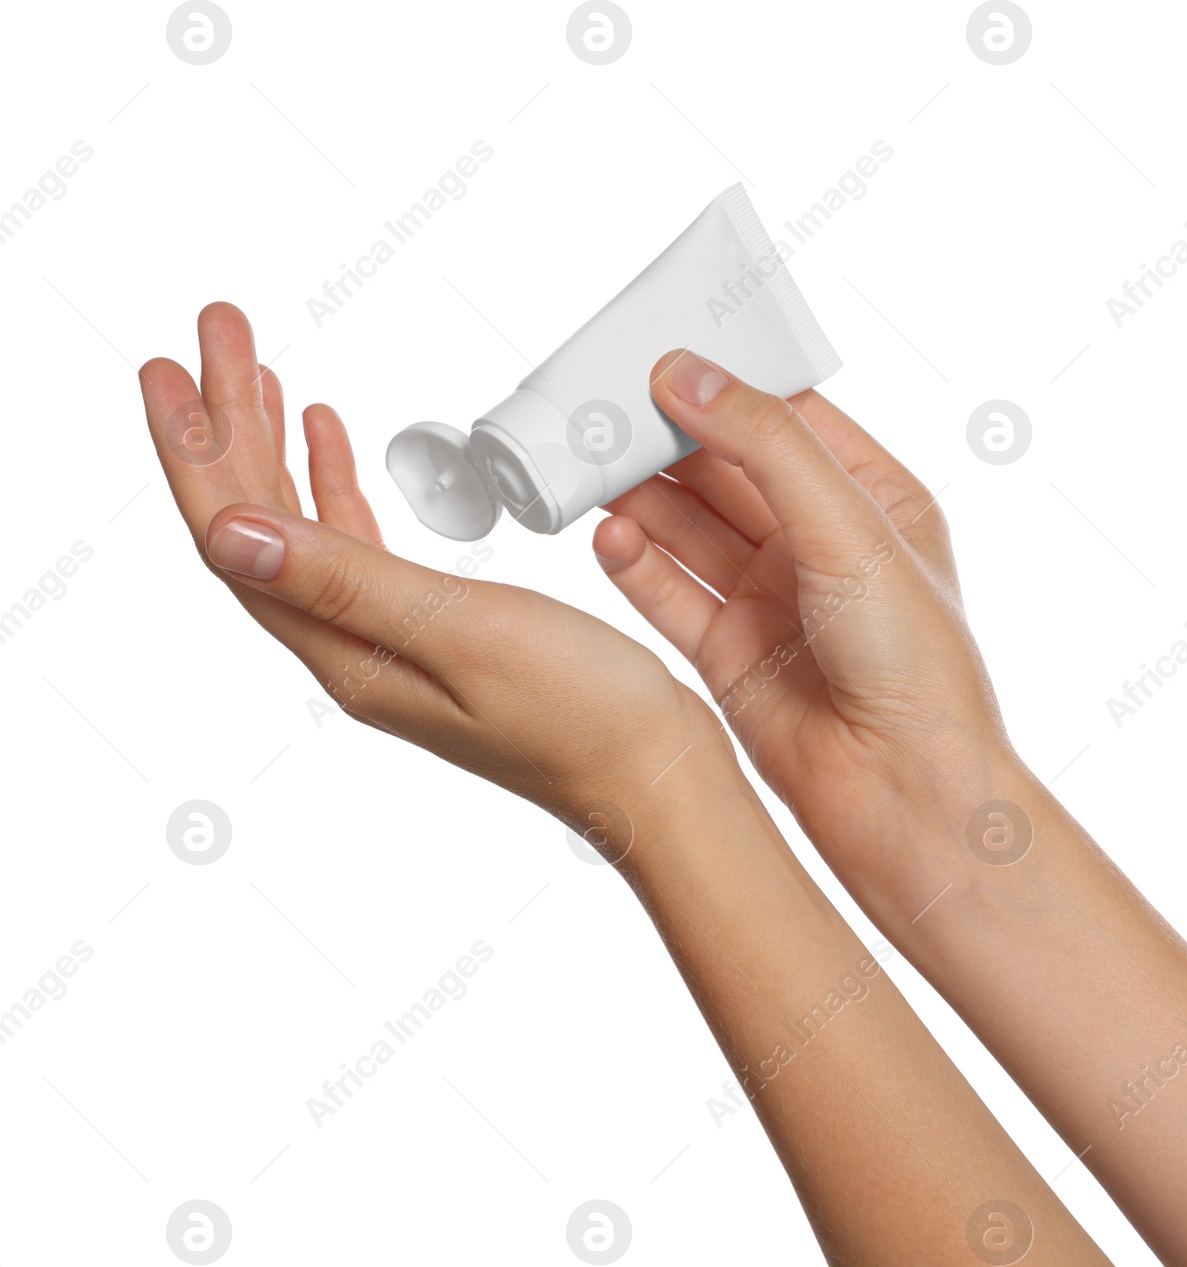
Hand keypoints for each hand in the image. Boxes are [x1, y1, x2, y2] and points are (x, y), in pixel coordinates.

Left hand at [139, 305, 719, 825]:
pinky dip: (335, 482)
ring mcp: (390, 639)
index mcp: (346, 650)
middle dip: (230, 419)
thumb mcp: (463, 632)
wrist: (653, 774)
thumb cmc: (582, 717)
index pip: (238, 535)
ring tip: (260, 369)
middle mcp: (352, 646)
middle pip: (259, 521)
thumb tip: (227, 533)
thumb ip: (347, 581)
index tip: (168, 364)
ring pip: (303, 526)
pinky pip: (356, 542)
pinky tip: (332, 440)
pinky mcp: (433, 630)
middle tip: (218, 328)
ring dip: (275, 443)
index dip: (197, 446)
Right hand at [592, 350, 1009, 906]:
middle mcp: (818, 545)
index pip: (786, 419)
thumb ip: (764, 445)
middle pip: (724, 470)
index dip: (723, 386)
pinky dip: (633, 564)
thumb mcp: (847, 528)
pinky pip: (668, 593)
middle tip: (600, 408)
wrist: (904, 794)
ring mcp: (771, 599)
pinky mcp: (729, 653)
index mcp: (871, 500)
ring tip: (583, 462)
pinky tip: (604, 535)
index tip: (657, 355)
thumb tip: (685, 373)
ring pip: (688, 529)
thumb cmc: (914, 662)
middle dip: (665, 440)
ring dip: (638, 496)